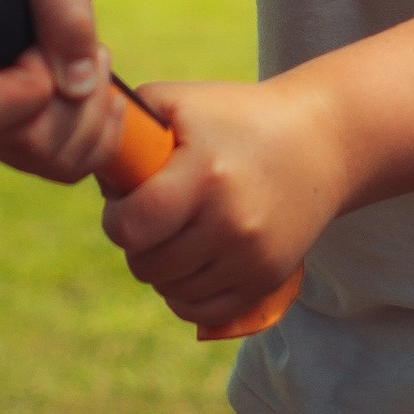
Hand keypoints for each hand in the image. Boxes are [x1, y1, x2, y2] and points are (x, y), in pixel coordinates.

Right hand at [0, 0, 122, 183]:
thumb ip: (64, 9)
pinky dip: (102, 134)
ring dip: (93, 113)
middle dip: (76, 99)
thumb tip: (79, 85)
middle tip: (86, 47)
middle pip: (26, 145)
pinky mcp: (19, 145)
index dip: (31, 84)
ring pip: (54, 163)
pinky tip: (102, 90)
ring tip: (93, 58)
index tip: (43, 45)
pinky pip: (70, 168)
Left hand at [99, 77, 345, 334]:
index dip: (118, 217)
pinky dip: (184, 296)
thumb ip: (127, 125)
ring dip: (161, 269)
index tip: (129, 201)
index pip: (131, 226)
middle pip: (147, 264)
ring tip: (176, 234)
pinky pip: (202, 312)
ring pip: (171, 291)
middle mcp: (231, 221)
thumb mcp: (182, 102)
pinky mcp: (266, 279)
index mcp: (204, 175)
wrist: (321, 142)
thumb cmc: (236, 118)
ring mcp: (251, 256)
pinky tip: (189, 266)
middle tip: (155, 216)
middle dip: (138, 243)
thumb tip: (92, 170)